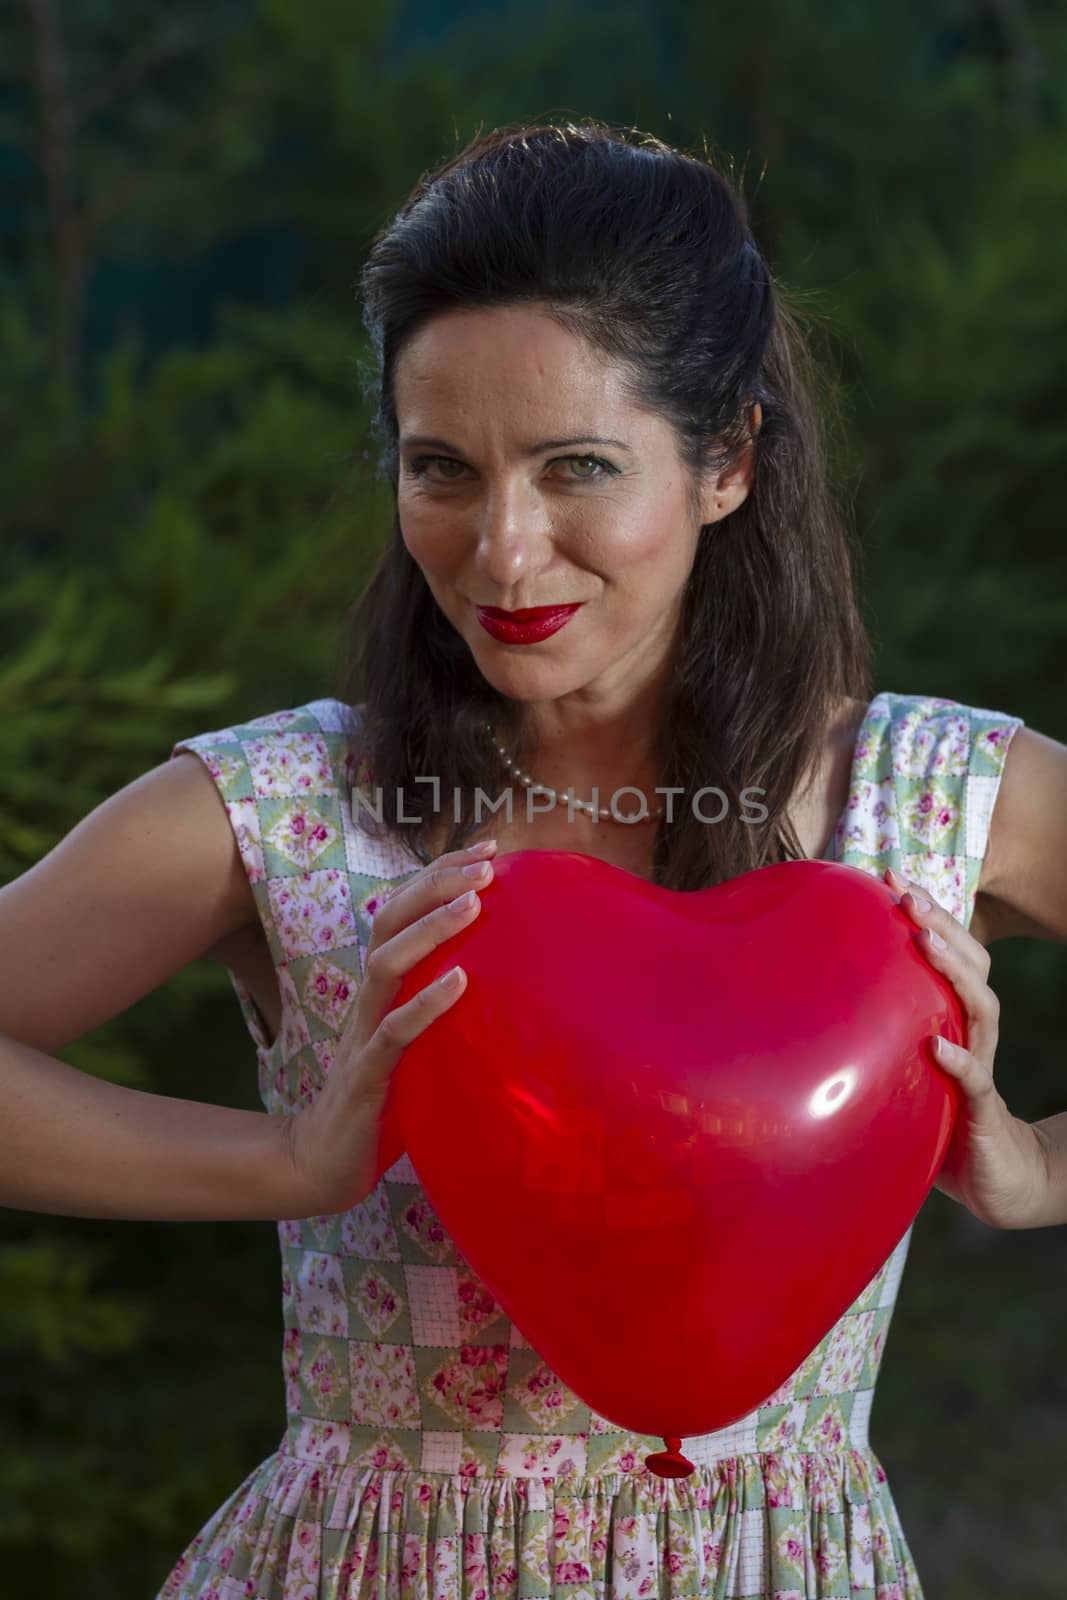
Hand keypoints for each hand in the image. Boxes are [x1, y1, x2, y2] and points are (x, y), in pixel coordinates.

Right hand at [279, 838, 498, 1215]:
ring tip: (473, 903)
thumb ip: (443, 1010)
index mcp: (381, 987)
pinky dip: (426, 1003)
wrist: (324, 1161)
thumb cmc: (382, 1099)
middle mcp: (369, 997)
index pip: (403, 913)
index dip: (439, 876)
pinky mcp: (368, 1075)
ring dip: (429, 929)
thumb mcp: (417, 1042)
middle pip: (390, 920)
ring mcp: (363, 1033)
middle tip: (485, 863)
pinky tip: (461, 982)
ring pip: (387, 963)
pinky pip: (393, 1032)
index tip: (487, 849)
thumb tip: (503, 982)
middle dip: (435, 884)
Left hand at [884, 867, 1046, 1228]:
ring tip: (924, 941)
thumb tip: (797, 1005)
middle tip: (906, 893)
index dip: (927, 911)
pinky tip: (934, 1047)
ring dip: (953, 970)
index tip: (887, 874)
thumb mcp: (899, 1067)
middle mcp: (971, 1032)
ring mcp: (979, 1067)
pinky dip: (958, 1061)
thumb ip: (868, 1036)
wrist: (994, 1179)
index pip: (948, 952)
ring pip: (980, 1006)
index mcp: (953, 1017)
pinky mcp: (981, 1111)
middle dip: (943, 923)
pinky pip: (975, 1081)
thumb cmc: (938, 1117)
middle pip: (971, 963)